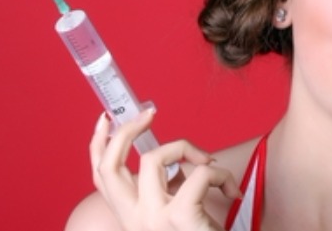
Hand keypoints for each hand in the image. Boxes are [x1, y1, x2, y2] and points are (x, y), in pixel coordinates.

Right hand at [90, 109, 241, 230]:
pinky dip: (220, 175)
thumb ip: (168, 191)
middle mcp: (133, 220)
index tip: (107, 119)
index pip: (100, 177)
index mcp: (130, 218)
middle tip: (149, 112)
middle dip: (125, 131)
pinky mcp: (179, 218)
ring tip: (211, 165)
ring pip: (156, 158)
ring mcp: (153, 220)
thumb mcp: (177, 214)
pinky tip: (232, 193)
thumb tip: (178, 164)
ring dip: (189, 149)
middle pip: (110, 164)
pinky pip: (198, 173)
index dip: (98, 145)